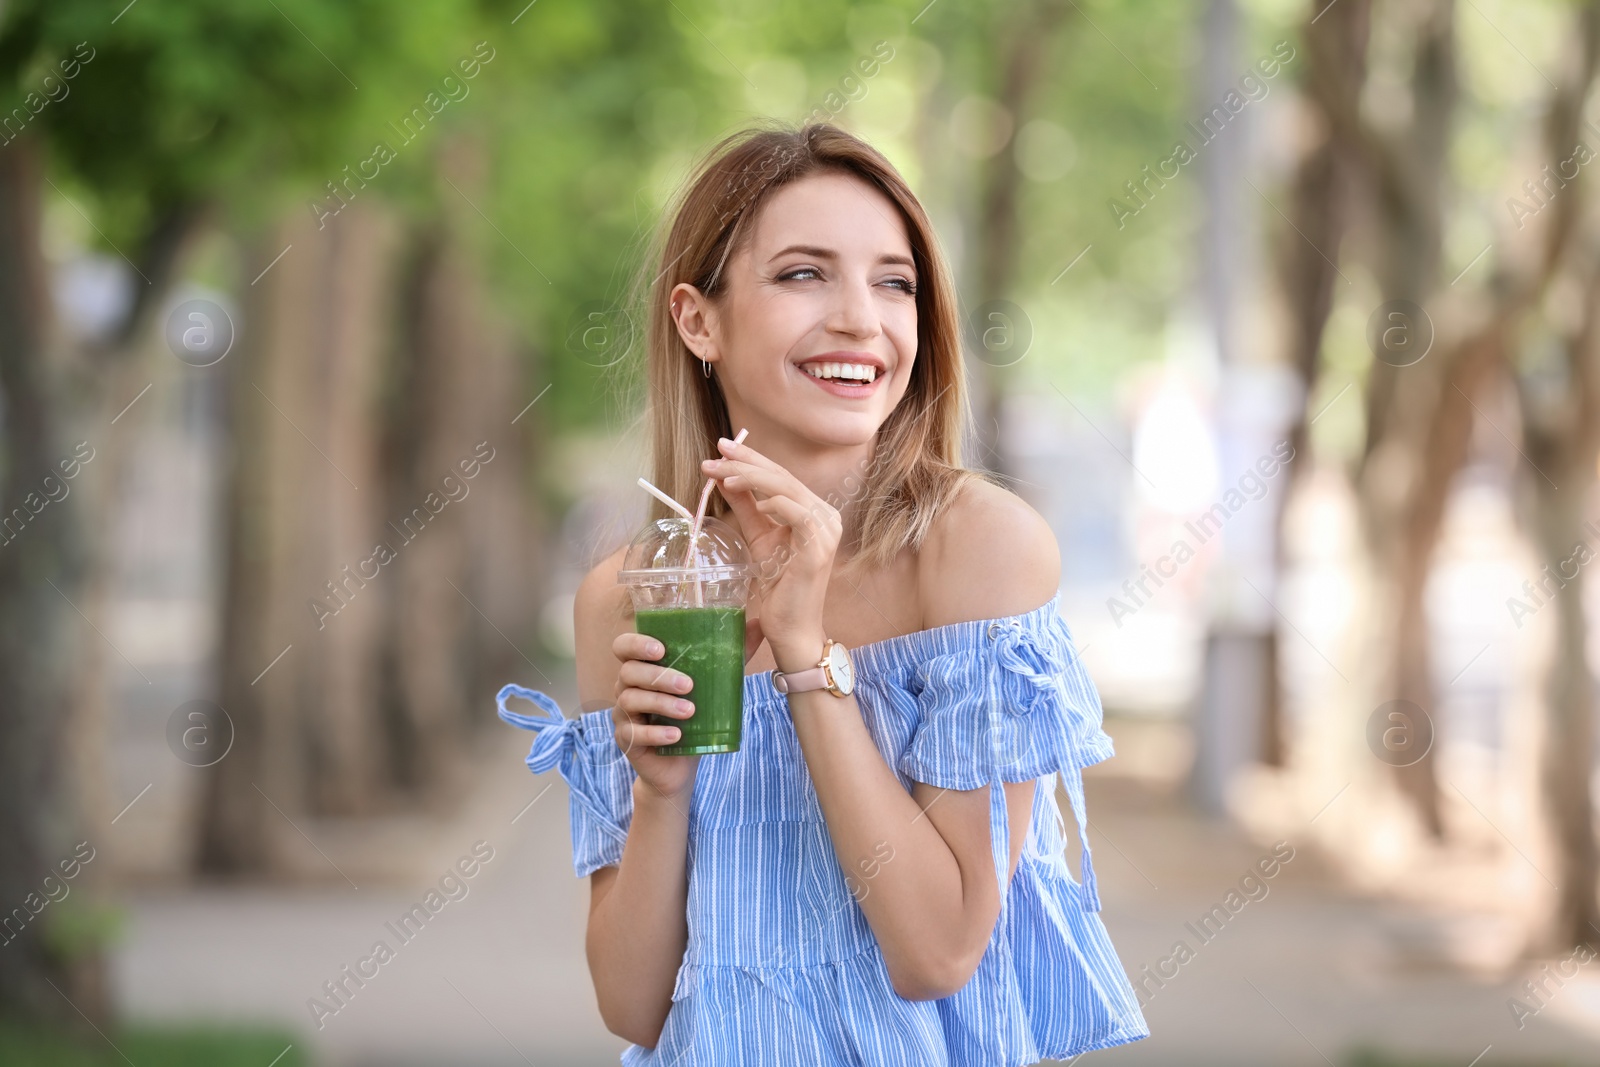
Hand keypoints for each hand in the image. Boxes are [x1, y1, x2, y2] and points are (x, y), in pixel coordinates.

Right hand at [607, 620, 769, 800]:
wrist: (680, 766)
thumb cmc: (693, 719)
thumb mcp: (713, 686)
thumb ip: (730, 656)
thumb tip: (757, 624)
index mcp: (643, 669)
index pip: (623, 646)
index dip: (635, 644)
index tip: (661, 649)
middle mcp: (626, 688)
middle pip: (628, 672)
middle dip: (658, 676)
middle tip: (689, 685)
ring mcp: (624, 715)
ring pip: (631, 701)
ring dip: (661, 704)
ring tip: (690, 711)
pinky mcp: (627, 741)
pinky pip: (634, 734)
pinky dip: (656, 733)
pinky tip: (676, 735)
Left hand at [701, 437, 839, 662]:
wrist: (791, 627)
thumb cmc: (779, 586)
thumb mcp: (758, 536)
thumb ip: (745, 506)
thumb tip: (722, 477)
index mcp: (813, 510)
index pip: (780, 476)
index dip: (751, 459)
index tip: (719, 449)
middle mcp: (825, 515)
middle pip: (783, 477)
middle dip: (747, 462)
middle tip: (716, 453)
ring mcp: (826, 530)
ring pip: (788, 489)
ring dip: (753, 478)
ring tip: (723, 476)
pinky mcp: (819, 547)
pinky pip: (797, 514)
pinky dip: (774, 504)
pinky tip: (755, 504)